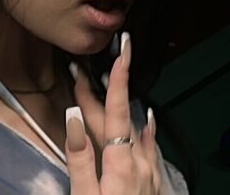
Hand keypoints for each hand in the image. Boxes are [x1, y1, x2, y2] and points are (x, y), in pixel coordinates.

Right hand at [65, 34, 161, 193]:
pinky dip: (143, 129)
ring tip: (107, 85)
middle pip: (120, 119)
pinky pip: (148, 147)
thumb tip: (74, 115)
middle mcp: (140, 162)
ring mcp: (150, 173)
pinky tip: (148, 121)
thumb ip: (80, 158)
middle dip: (102, 91)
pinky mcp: (154, 184)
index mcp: (120, 163)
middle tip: (81, 69)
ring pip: (134, 130)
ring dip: (120, 108)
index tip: (122, 49)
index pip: (118, 110)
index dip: (119, 77)